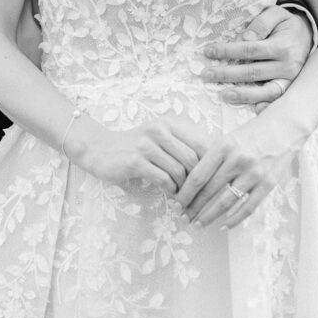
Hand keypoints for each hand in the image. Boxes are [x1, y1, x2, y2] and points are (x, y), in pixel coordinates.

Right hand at [69, 117, 209, 195]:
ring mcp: (146, 145)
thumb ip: (184, 145)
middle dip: (197, 180)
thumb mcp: (162, 139)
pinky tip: (169, 192)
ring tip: (182, 194)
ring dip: (183, 188)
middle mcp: (158, 130)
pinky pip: (163, 179)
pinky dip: (170, 190)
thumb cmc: (137, 148)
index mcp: (169, 123)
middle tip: (197, 193)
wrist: (101, 150)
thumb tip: (216, 163)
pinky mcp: (135, 161)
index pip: (201, 143)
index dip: (210, 164)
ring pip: (179, 171)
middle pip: (192, 159)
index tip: (211, 180)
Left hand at [176, 115, 301, 228]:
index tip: (175, 204)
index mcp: (223, 146)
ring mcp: (254, 172)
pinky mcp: (268, 183)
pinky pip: (248, 207)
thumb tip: (189, 180)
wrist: (285, 127)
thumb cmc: (252, 133)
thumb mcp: (228, 138)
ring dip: (209, 216)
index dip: (185, 193)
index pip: (198, 175)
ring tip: (198, 225)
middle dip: (193, 208)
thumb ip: (212, 156)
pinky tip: (223, 226)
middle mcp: (237, 159)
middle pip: (209, 190)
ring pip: (226, 202)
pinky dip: (234, 220)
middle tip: (182, 218)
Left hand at [201, 5, 312, 108]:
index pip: (249, 50)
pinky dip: (267, 107)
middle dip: (227, 74)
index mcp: (282, 46)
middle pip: (252, 72)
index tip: (209, 51)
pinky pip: (278, 101)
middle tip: (206, 75)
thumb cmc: (287, 25)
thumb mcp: (277, 14)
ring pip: (265, 91)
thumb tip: (245, 37)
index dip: (228, 51)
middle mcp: (287, 66)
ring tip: (223, 95)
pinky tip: (253, 110)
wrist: (310, 36)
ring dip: (243, 95)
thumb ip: (262, 22)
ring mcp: (290, 80)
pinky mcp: (290, 89)